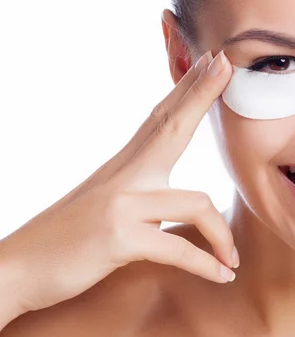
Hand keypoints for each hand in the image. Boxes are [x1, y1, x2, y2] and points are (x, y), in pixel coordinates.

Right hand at [0, 49, 237, 318]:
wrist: (17, 270)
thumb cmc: (69, 242)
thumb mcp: (108, 206)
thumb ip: (141, 194)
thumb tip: (171, 194)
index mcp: (124, 168)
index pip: (161, 119)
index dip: (188, 89)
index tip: (212, 61)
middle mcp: (123, 177)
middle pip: (171, 126)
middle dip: (201, 94)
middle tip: (228, 64)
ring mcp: (120, 204)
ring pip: (197, 203)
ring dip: (222, 237)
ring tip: (232, 260)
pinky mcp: (118, 238)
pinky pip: (179, 248)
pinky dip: (206, 265)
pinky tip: (222, 275)